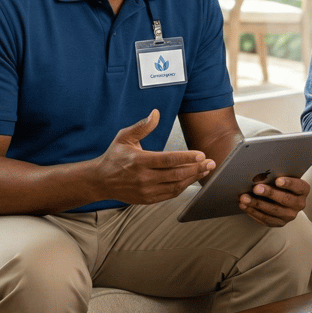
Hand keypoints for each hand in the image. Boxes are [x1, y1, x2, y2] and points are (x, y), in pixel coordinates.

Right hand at [97, 109, 215, 204]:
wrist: (100, 181)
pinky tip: (191, 178)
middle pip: (176, 174)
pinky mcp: (148, 199)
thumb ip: (142, 126)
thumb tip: (156, 113)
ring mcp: (146, 190)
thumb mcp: (124, 137)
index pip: (168, 160)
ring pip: (175, 186)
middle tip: (211, 163)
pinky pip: (170, 194)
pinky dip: (183, 186)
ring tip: (205, 170)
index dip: (187, 158)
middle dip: (196, 168)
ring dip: (193, 178)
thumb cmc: (114, 156)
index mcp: (139, 161)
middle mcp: (144, 178)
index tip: (202, 154)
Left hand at [238, 177, 310, 226]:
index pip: (298, 186)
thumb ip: (277, 173)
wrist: (284, 195)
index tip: (277, 180)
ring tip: (244, 198)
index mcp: (303, 189)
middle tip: (256, 188)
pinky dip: (253, 212)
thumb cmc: (282, 181)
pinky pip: (266, 219)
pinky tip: (244, 206)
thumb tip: (260, 171)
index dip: (288, 183)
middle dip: (269, 193)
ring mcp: (290, 215)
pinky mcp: (280, 223)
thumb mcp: (284, 175)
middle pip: (284, 199)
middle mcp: (299, 204)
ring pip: (273, 211)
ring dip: (257, 204)